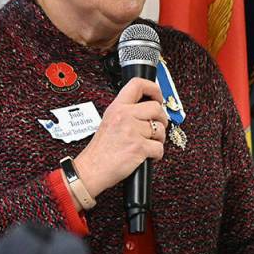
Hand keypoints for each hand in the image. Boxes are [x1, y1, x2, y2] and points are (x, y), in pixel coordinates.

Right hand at [72, 78, 168, 197]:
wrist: (91, 169)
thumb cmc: (100, 150)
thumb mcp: (109, 121)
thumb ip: (126, 113)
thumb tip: (148, 109)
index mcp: (117, 107)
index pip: (137, 84)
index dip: (154, 88)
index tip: (158, 97)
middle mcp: (124, 116)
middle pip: (156, 107)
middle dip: (162, 119)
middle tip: (156, 127)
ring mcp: (132, 131)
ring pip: (161, 129)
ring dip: (159, 139)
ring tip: (149, 144)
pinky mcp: (138, 147)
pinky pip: (159, 148)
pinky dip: (156, 155)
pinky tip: (146, 156)